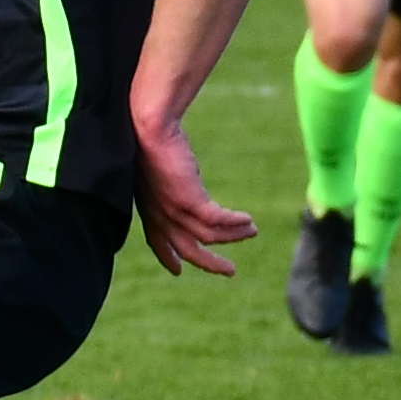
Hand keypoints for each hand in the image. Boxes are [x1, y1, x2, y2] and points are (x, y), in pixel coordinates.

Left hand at [132, 115, 256, 276]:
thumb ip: (168, 190)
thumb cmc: (152, 144)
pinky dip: (234, 223)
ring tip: (251, 231)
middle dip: (210, 264)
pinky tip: (248, 219)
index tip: (177, 270)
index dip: (168, 258)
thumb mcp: (157, 174)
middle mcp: (160, 215)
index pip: (157, 243)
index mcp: (149, 210)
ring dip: (233, 236)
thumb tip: (182, 193)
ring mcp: (174, 209)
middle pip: (188, 250)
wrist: (149, 128)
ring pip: (208, 237)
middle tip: (230, 271)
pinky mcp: (189, 199)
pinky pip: (217, 220)